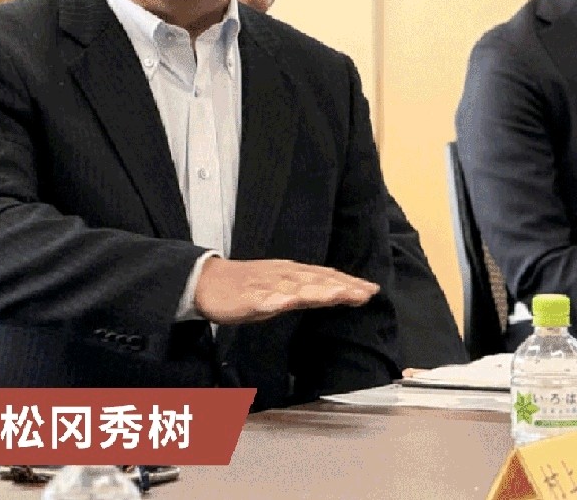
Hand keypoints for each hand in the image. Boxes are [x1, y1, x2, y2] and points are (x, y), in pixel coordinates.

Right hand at [193, 257, 378, 324]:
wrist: (206, 281)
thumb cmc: (244, 288)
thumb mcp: (279, 289)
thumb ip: (304, 292)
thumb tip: (331, 294)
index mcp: (290, 274)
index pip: (324, 277)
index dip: (348, 283)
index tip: (371, 291)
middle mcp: (282, 276)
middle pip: (316, 281)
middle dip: (342, 287)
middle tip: (367, 293)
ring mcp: (265, 286)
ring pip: (295, 288)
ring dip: (318, 291)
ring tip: (338, 295)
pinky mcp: (248, 298)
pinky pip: (263, 300)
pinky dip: (275, 300)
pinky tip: (286, 302)